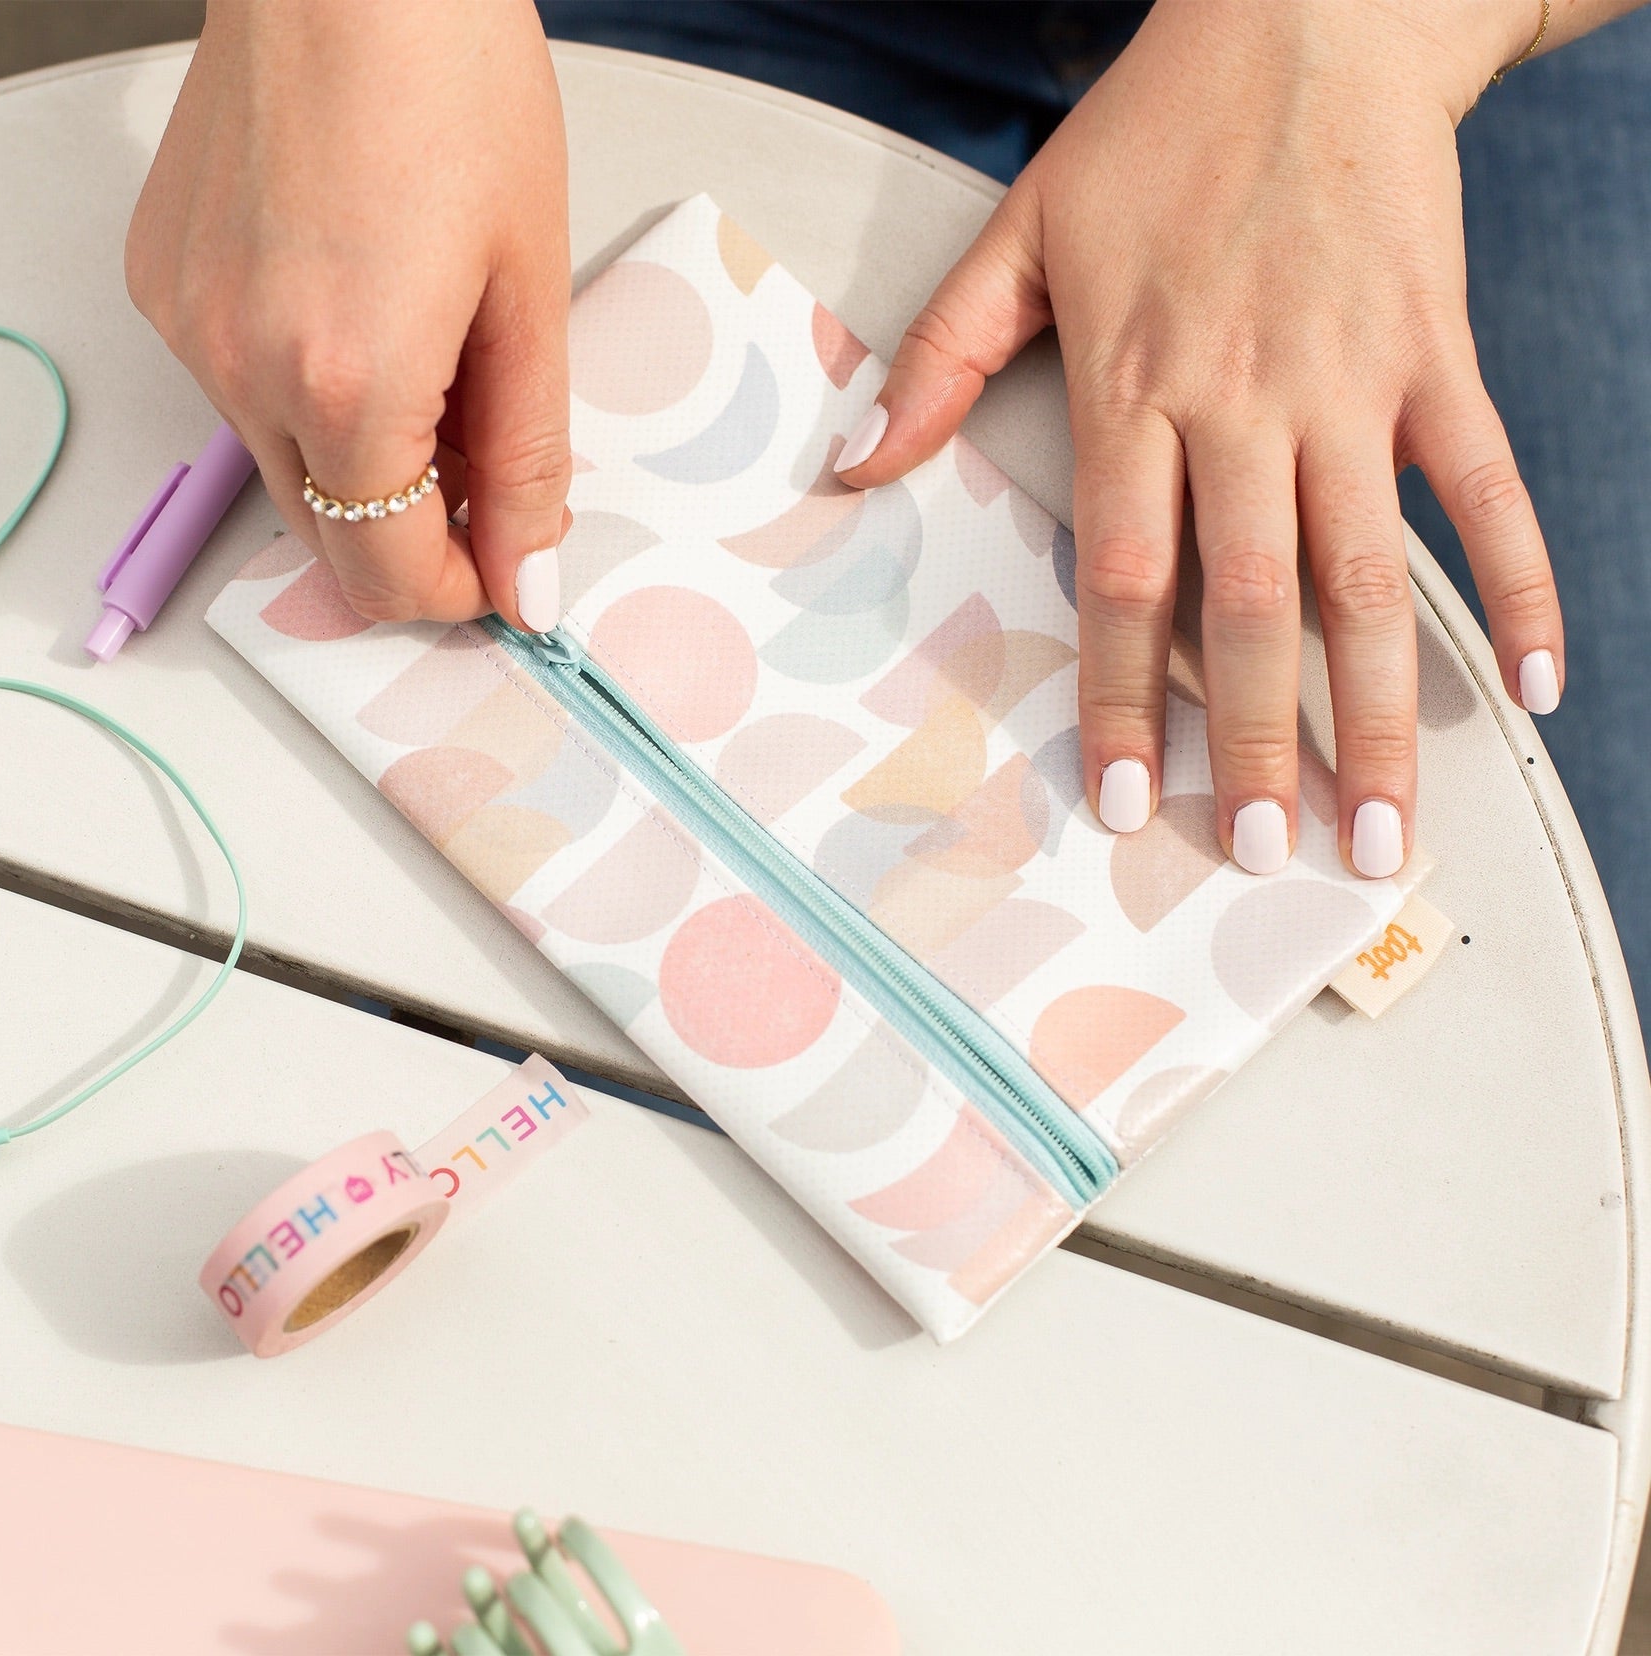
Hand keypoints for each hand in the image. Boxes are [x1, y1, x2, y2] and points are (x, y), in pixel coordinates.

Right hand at [126, 0, 569, 631]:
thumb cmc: (454, 91)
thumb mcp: (530, 298)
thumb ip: (526, 462)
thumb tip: (525, 579)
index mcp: (346, 383)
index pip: (386, 575)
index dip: (456, 594)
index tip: (504, 570)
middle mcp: (241, 369)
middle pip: (328, 540)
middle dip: (415, 539)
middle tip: (487, 475)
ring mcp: (190, 327)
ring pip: (287, 472)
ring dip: (367, 468)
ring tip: (436, 370)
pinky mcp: (165, 286)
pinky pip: (244, 395)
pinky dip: (311, 399)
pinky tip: (364, 321)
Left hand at [834, 0, 1562, 877]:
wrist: (1314, 9)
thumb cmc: (1155, 132)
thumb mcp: (1021, 229)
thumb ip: (937, 359)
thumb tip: (854, 470)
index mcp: (1134, 385)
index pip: (1125, 577)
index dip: (1127, 698)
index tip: (1134, 804)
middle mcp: (1245, 400)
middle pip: (1249, 603)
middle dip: (1256, 740)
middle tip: (1269, 856)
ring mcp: (1352, 382)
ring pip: (1370, 574)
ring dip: (1381, 711)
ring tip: (1387, 830)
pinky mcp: (1435, 354)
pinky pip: (1485, 484)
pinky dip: (1517, 581)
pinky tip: (1530, 685)